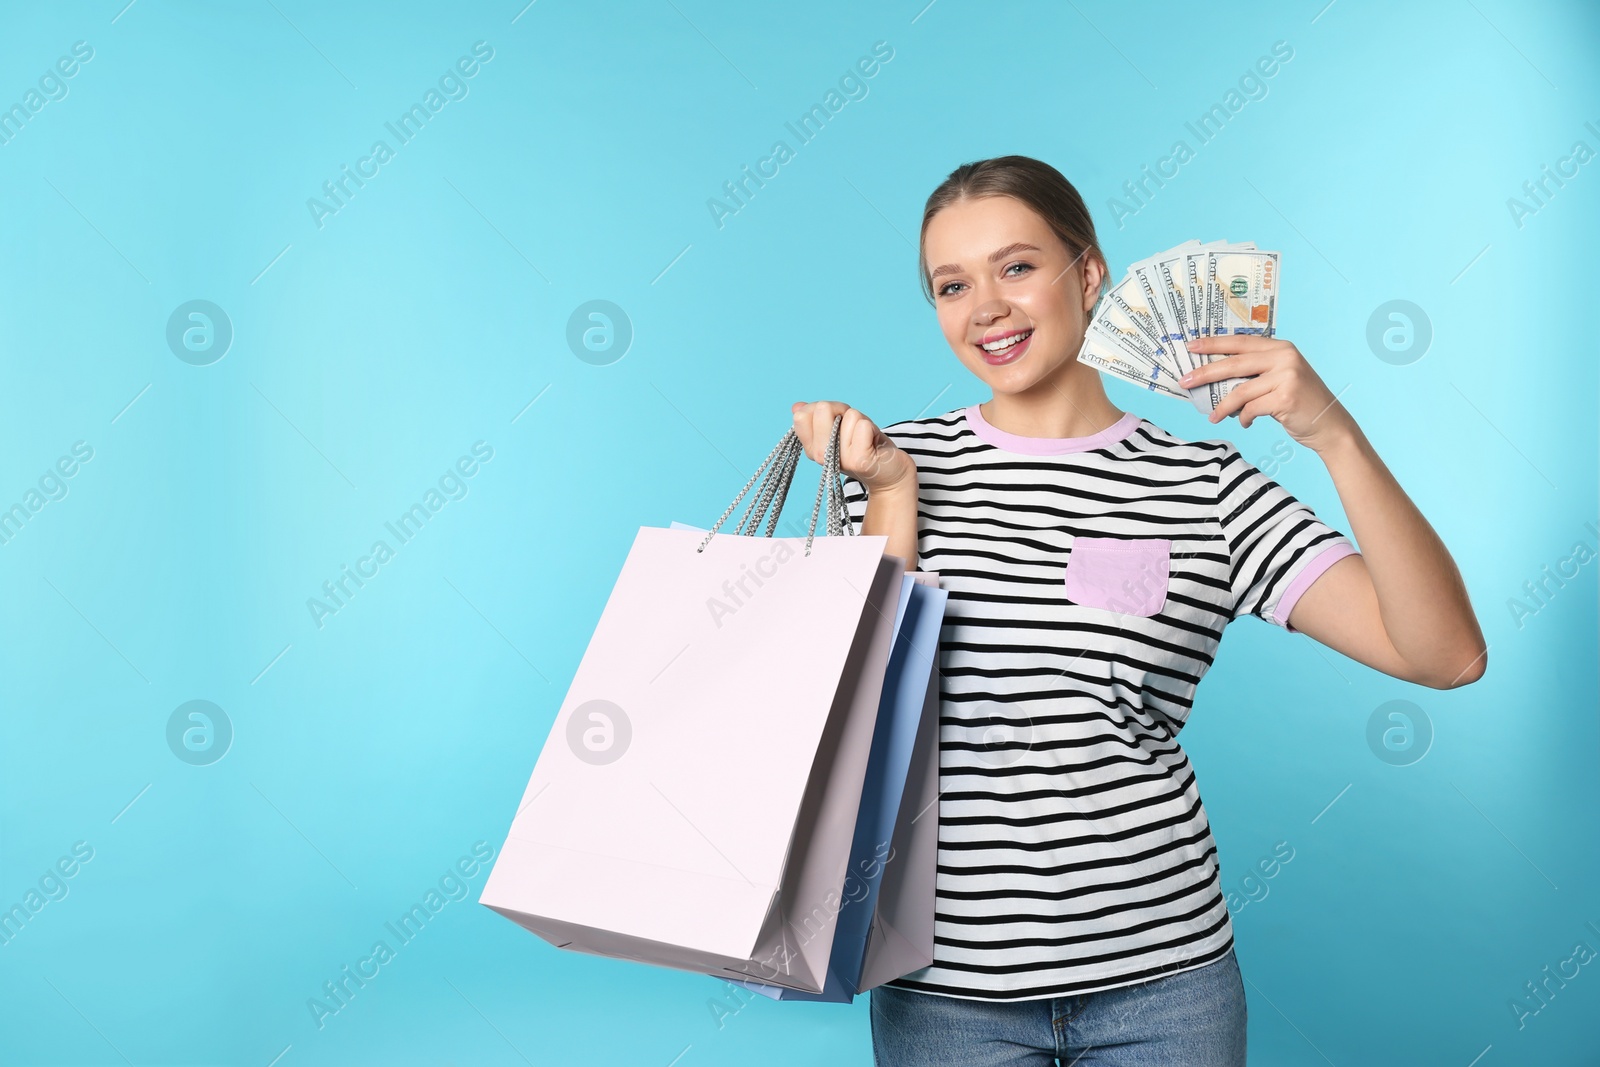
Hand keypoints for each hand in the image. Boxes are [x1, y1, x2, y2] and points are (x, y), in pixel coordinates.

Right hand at [790, 400, 915, 493]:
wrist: (889, 471)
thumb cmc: (864, 445)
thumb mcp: (838, 426)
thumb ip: (817, 416)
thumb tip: (797, 407)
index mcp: (811, 447)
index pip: (803, 414)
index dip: (824, 409)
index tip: (837, 421)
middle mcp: (820, 456)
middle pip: (822, 409)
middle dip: (842, 410)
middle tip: (853, 429)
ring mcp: (839, 459)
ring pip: (849, 416)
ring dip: (861, 421)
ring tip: (865, 438)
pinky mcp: (859, 460)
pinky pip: (862, 425)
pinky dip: (871, 428)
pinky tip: (872, 443)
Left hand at [1180, 336, 1354, 450]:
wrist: (1330, 425)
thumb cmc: (1300, 402)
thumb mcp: (1280, 378)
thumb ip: (1256, 372)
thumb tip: (1214, 376)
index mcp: (1280, 347)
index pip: (1239, 342)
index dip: (1213, 343)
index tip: (1190, 346)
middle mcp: (1284, 357)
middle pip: (1234, 363)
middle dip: (1205, 373)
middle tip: (1185, 381)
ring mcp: (1287, 377)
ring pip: (1240, 391)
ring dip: (1222, 407)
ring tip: (1214, 417)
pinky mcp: (1285, 398)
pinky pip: (1251, 409)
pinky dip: (1243, 418)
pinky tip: (1245, 423)